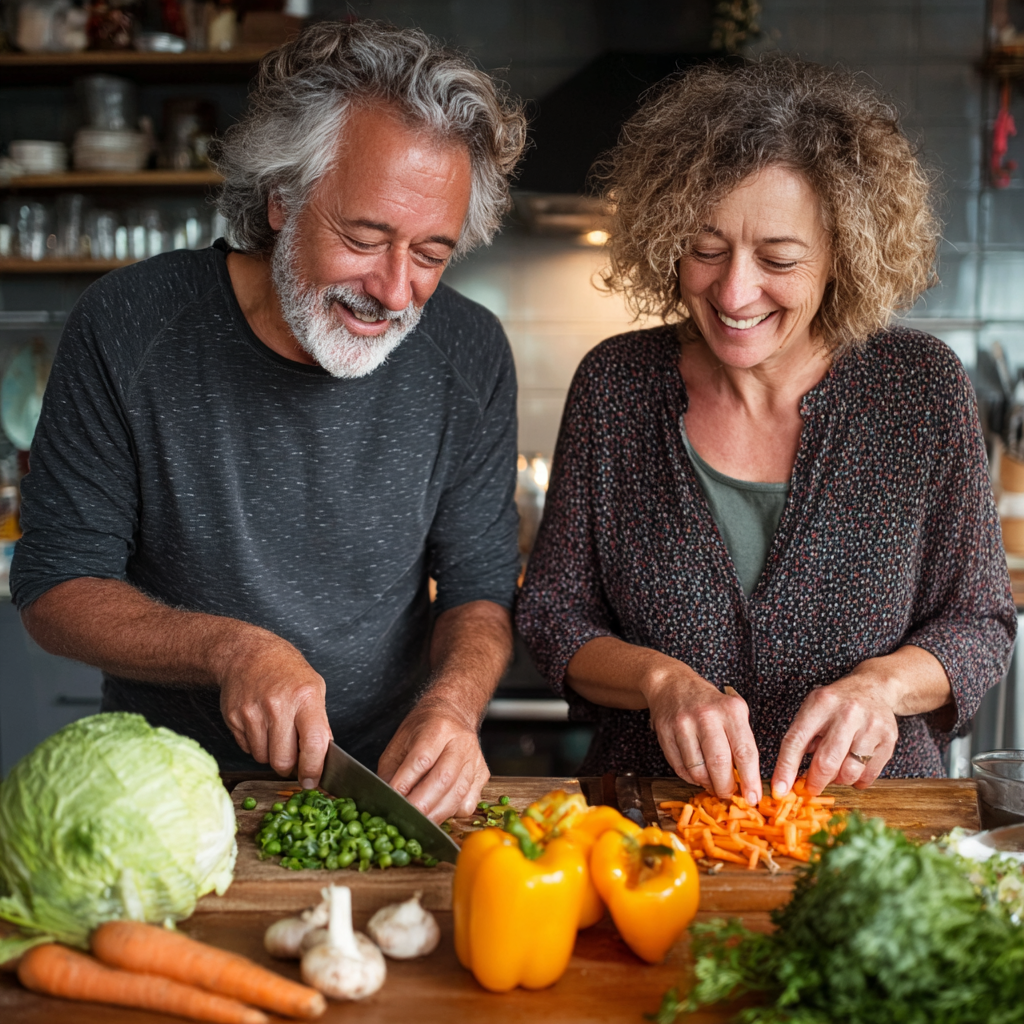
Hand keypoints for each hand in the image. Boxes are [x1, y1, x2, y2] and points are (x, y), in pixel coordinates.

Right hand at [217, 631, 332, 787]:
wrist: (247, 653)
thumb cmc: (286, 671)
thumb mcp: (314, 688)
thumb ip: (320, 723)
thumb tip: (324, 757)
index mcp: (305, 697)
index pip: (313, 743)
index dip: (314, 768)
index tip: (313, 781)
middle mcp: (278, 705)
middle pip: (283, 760)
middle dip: (289, 767)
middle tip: (293, 757)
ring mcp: (253, 712)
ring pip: (263, 758)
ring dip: (271, 754)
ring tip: (275, 732)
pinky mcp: (234, 717)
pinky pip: (247, 749)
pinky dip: (256, 745)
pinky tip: (260, 725)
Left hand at [377, 697, 488, 822]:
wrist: (454, 714)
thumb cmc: (424, 728)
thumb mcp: (400, 741)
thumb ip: (393, 770)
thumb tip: (388, 799)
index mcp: (438, 728)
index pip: (421, 759)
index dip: (405, 782)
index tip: (391, 798)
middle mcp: (461, 743)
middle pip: (443, 779)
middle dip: (421, 803)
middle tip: (404, 818)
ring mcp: (475, 760)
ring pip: (458, 794)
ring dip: (435, 814)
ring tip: (418, 822)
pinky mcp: (482, 775)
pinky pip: (468, 803)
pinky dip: (451, 813)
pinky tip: (438, 810)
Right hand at [644, 669, 761, 805]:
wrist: (672, 684)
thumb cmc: (709, 703)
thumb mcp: (733, 712)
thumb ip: (741, 742)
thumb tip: (748, 782)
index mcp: (731, 710)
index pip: (745, 752)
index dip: (750, 780)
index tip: (753, 798)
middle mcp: (706, 715)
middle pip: (719, 764)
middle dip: (725, 787)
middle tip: (728, 794)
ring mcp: (682, 723)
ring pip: (696, 770)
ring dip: (706, 784)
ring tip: (712, 784)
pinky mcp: (664, 732)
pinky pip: (679, 767)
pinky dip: (690, 777)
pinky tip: (697, 774)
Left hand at [772, 669, 898, 796]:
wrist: (874, 688)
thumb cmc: (836, 703)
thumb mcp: (812, 709)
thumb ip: (801, 737)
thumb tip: (789, 776)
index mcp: (821, 703)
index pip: (797, 740)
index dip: (786, 768)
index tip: (780, 789)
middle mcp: (847, 713)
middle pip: (827, 762)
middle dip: (815, 782)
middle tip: (811, 788)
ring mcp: (871, 726)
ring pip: (849, 772)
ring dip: (837, 781)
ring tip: (834, 773)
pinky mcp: (888, 739)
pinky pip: (869, 775)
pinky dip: (857, 781)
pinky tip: (852, 770)